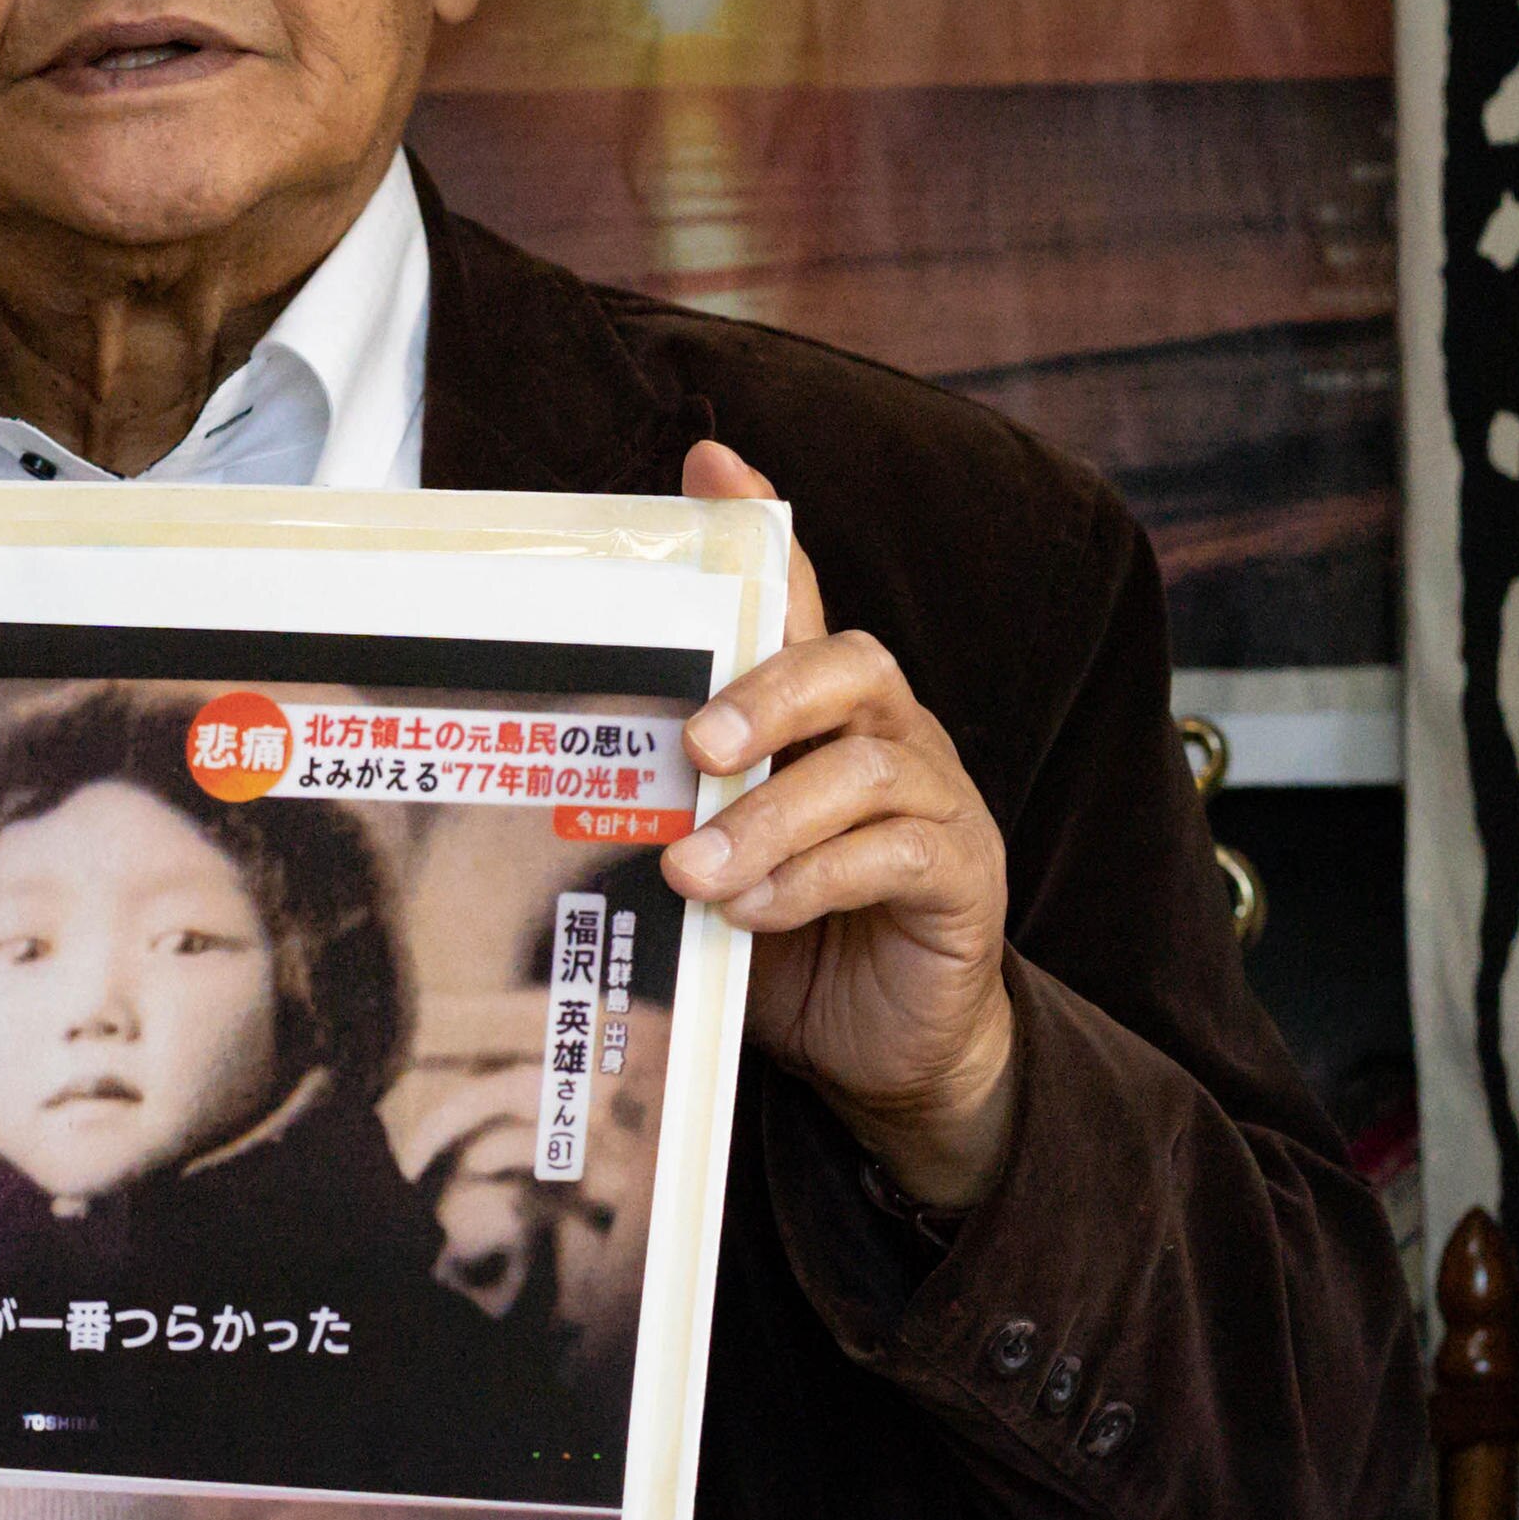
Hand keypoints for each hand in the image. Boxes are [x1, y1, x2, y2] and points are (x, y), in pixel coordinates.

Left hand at [663, 440, 1022, 1209]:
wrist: (878, 1052)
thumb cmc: (784, 941)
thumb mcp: (711, 857)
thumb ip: (665, 803)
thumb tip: (556, 762)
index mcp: (822, 715)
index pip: (795, 602)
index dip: (762, 529)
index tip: (708, 468)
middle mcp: (890, 735)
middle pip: (851, 662)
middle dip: (768, 689)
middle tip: (695, 743)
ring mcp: (937, 802)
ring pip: (870, 767)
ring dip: (773, 816)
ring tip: (695, 871)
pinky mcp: (962, 876)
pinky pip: (896, 855)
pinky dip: (816, 879)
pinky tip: (755, 910)